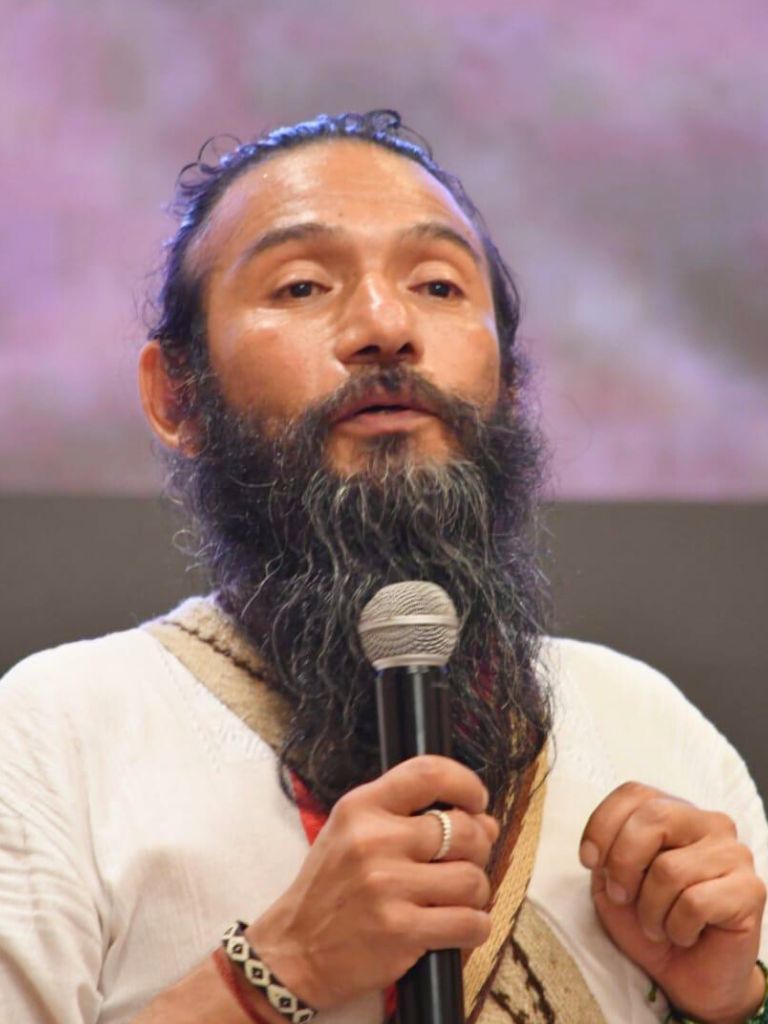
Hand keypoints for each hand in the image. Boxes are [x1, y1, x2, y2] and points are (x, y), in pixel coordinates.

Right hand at [246, 755, 498, 1010]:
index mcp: (361, 807)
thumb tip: (486, 822)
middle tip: (465, 862)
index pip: (428, 773)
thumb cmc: (331, 890)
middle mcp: (373, 840)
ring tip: (456, 900)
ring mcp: (386, 886)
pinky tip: (458, 927)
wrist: (293, 952)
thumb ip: (411, 819)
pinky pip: (470, 923)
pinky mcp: (399, 930)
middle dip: (479, 848)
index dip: (466, 784)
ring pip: (473, 879)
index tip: (477, 801)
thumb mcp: (354, 833)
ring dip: (476, 893)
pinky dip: (475, 928)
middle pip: (465, 829)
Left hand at [580, 782, 766, 1023]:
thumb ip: (607, 855)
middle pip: (654, 817)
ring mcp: (734, 853)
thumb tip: (604, 849)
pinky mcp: (751, 889)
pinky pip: (694, 903)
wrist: (691, 977)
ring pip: (670, 869)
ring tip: (658, 925)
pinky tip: (685, 935)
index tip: (589, 862)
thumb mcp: (612, 884)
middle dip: (624, 862)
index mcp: (673, 812)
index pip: (634, 794)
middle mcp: (708, 823)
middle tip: (621, 897)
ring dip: (650, 909)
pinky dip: (677, 928)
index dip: (602, 825)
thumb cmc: (651, 923)